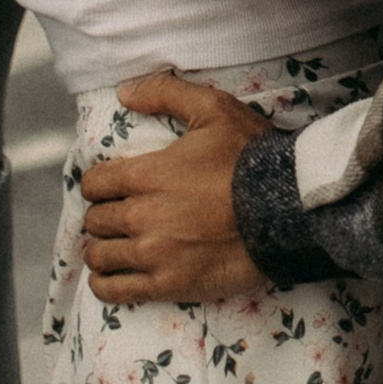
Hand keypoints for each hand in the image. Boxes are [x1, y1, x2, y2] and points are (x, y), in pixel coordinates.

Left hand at [78, 74, 273, 303]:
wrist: (288, 209)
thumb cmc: (251, 158)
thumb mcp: (214, 110)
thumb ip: (165, 93)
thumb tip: (124, 92)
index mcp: (146, 174)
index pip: (94, 183)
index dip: (100, 183)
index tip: (111, 187)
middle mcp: (141, 215)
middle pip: (96, 220)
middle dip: (103, 215)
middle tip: (117, 217)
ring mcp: (153, 254)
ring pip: (100, 255)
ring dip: (101, 249)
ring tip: (113, 247)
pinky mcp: (168, 284)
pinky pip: (116, 291)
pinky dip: (105, 285)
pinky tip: (108, 278)